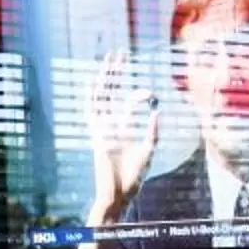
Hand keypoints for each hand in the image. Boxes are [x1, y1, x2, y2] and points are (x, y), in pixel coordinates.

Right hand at [85, 47, 159, 223]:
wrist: (120, 194)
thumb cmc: (134, 177)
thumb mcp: (148, 151)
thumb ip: (152, 132)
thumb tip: (157, 111)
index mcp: (123, 128)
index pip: (130, 103)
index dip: (141, 95)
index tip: (153, 94)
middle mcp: (111, 124)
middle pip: (112, 93)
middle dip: (116, 73)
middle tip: (121, 54)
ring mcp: (102, 128)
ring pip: (102, 96)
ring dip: (106, 77)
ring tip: (111, 59)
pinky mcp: (97, 134)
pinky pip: (92, 113)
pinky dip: (92, 97)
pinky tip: (94, 81)